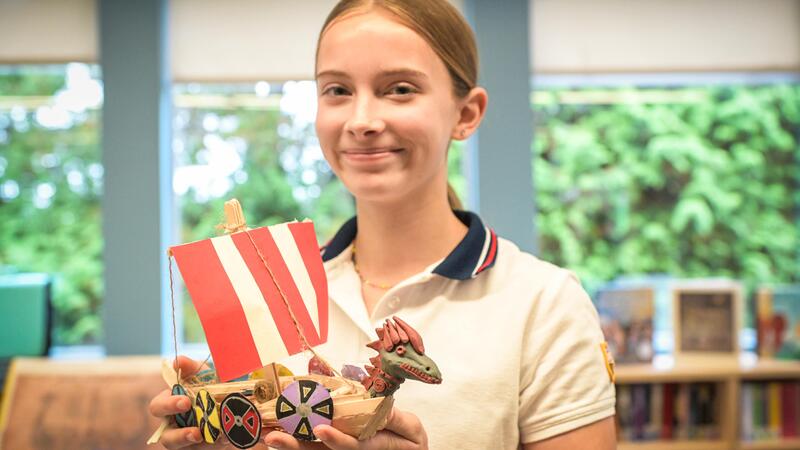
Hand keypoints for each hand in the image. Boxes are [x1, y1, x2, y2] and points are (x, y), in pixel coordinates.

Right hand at [148, 356, 219, 448]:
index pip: (158, 407)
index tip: (185, 402)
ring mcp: (185, 441)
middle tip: (194, 426)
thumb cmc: (211, 387)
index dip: (168, 405)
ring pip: (177, 446)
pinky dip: (208, 446)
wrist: (236, 405)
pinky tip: (219, 439)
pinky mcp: (198, 449)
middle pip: (164, 435)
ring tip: (201, 435)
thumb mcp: (204, 374)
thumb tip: (177, 362)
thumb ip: (190, 367)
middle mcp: (174, 425)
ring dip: (187, 442)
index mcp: (171, 405)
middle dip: (178, 433)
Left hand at [264, 407, 427, 449]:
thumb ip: (397, 419)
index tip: (321, 429)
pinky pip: (314, 449)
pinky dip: (296, 442)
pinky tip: (278, 435)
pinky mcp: (334, 448)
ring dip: (291, 445)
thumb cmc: (409, 442)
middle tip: (275, 437)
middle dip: (298, 445)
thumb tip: (383, 406)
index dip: (337, 440)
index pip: (352, 446)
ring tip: (270, 437)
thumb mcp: (412, 430)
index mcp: (371, 448)